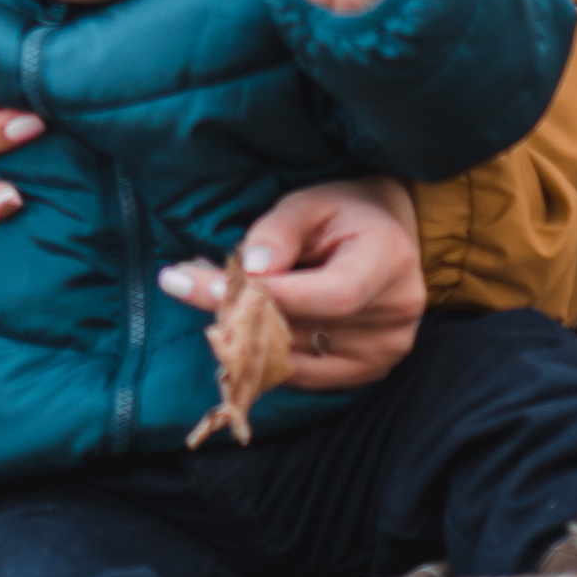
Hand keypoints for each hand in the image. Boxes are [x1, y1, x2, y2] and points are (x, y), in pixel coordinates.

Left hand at [158, 174, 422, 388]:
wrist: (391, 237)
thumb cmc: (346, 210)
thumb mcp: (312, 201)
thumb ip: (279, 231)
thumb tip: (250, 271)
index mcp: (388, 264)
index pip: (330, 296)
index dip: (269, 296)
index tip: (207, 283)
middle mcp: (393, 320)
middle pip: (303, 331)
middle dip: (234, 310)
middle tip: (183, 281)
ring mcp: (381, 355)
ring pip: (292, 358)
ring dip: (239, 332)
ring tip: (203, 294)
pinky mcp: (364, 374)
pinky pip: (297, 375)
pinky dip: (259, 352)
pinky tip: (233, 322)